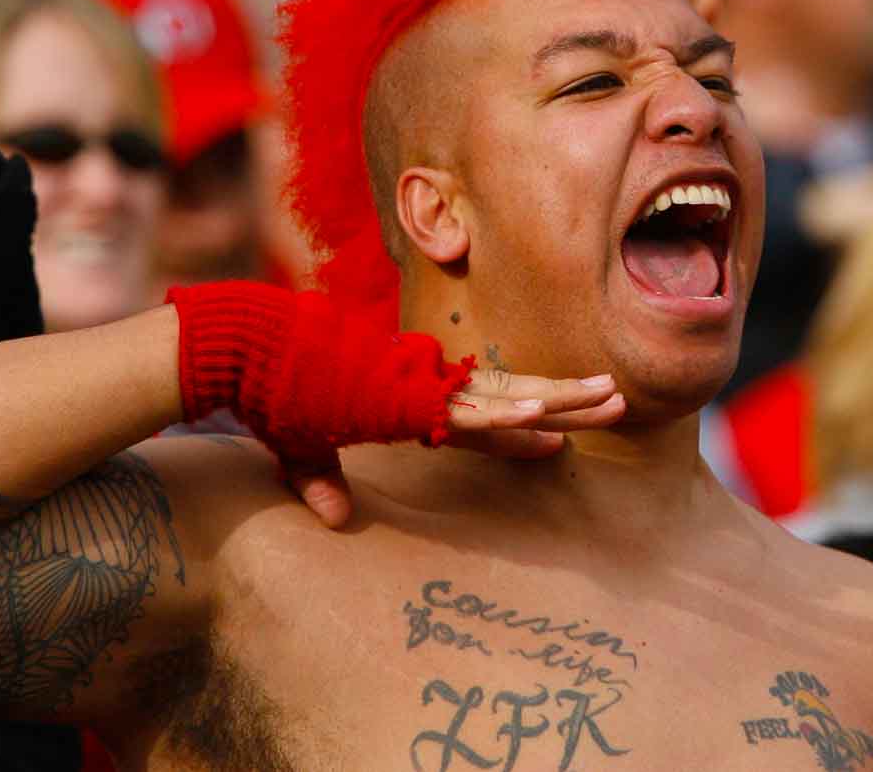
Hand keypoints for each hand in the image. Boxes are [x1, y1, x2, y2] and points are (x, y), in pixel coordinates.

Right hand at [284, 367, 626, 527]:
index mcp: (414, 399)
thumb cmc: (275, 395)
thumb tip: (334, 520)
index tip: (560, 436)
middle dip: (568, 401)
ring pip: (508, 398)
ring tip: (612, 401)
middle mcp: (430, 390)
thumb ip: (325, 480)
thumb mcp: (304, 448)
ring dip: (561, 401)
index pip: (483, 413)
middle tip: (621, 400)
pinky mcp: (410, 398)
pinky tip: (543, 418)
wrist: (250, 352)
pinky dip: (505, 415)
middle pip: (514, 397)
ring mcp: (424, 391)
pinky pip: (468, 411)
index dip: (524, 423)